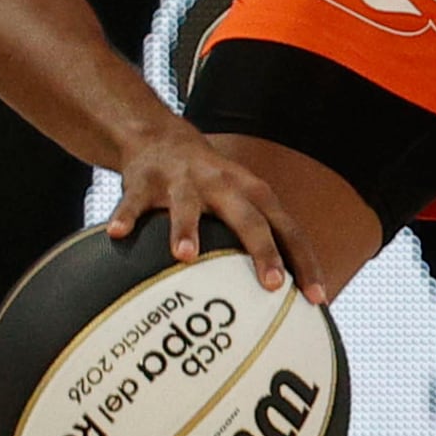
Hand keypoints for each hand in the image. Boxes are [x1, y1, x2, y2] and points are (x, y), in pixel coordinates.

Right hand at [109, 119, 315, 298]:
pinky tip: (118, 234)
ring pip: (186, 207)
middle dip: (262, 251)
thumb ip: (262, 239)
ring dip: (187, 229)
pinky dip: (126, 217)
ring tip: (186, 257)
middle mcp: (223, 185)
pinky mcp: (144, 181)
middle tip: (272, 284)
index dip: (305, 263)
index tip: (317, 297)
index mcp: (253, 194)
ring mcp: (183, 182)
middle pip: (249, 219)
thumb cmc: (210, 185)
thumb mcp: (243, 201)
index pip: (289, 230)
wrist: (160, 137)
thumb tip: (285, 298)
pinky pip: (133, 201)